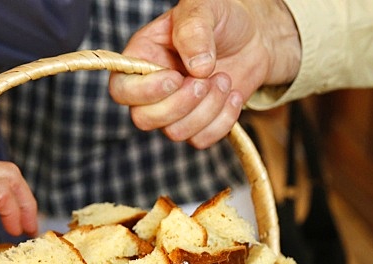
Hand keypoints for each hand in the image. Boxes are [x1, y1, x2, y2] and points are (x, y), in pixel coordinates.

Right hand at [109, 0, 299, 147]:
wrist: (251, 38)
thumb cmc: (220, 19)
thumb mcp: (204, 8)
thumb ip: (194, 29)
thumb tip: (197, 67)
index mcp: (141, 57)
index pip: (121, 90)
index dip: (145, 92)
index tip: (176, 77)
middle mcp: (151, 90)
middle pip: (144, 120)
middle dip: (180, 104)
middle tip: (205, 79)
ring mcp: (174, 111)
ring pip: (176, 133)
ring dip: (207, 109)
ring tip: (224, 78)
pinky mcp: (198, 125)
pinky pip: (201, 140)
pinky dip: (223, 120)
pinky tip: (232, 95)